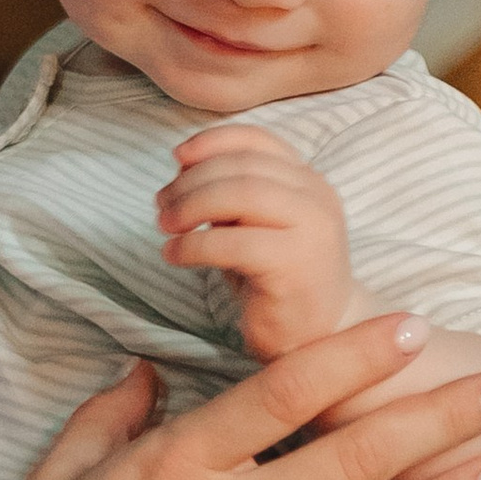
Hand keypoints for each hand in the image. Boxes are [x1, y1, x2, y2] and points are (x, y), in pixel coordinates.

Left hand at [155, 126, 354, 358]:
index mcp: (309, 181)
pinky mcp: (295, 265)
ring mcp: (312, 229)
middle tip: (161, 206)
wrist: (319, 339)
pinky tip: (174, 255)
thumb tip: (182, 168)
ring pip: (239, 194)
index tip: (177, 158)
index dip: (214, 141)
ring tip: (165, 227)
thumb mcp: (254, 226)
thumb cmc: (278, 280)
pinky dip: (193, 246)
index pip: (260, 140)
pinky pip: (232, 243)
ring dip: (190, 206)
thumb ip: (232, 194)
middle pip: (243, 166)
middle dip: (191, 181)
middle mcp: (317, 198)